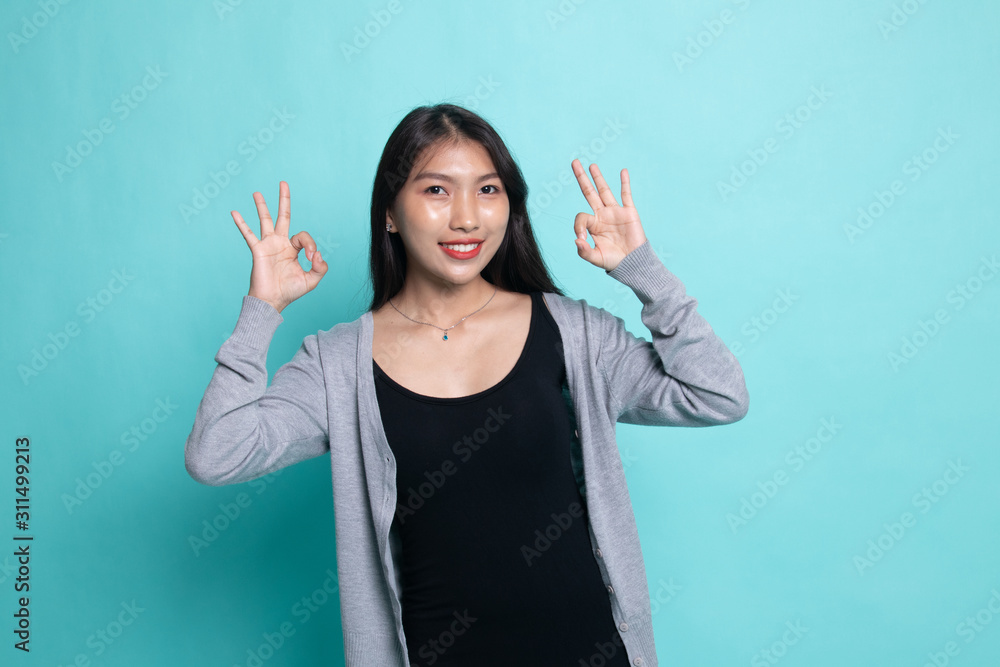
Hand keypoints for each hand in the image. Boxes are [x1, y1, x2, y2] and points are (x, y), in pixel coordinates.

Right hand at [231, 181, 327, 313]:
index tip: (311, 258)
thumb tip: (317, 253)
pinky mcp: (258, 250)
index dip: (310, 244)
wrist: (273, 301)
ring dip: (261, 206)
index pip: (303, 236)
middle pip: (283, 216)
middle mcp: (280, 243)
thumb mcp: (312, 280)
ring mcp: (268, 245)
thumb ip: (320, 267)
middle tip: (283, 183)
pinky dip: (241, 224)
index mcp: (293, 249)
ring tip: (257, 192)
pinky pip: (248, 234)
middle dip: (284, 200)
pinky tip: (234, 212)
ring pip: (265, 220)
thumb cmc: (290, 291)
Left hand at [571, 159, 646, 271]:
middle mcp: (602, 215)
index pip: (581, 217)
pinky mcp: (629, 213)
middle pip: (589, 192)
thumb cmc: (613, 261)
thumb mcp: (595, 258)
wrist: (633, 263)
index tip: (582, 239)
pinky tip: (623, 171)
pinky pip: (626, 195)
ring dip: (598, 177)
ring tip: (591, 165)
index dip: (578, 226)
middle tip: (574, 162)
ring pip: (604, 190)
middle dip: (582, 178)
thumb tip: (577, 239)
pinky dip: (625, 183)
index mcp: (593, 225)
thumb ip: (584, 251)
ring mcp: (615, 212)